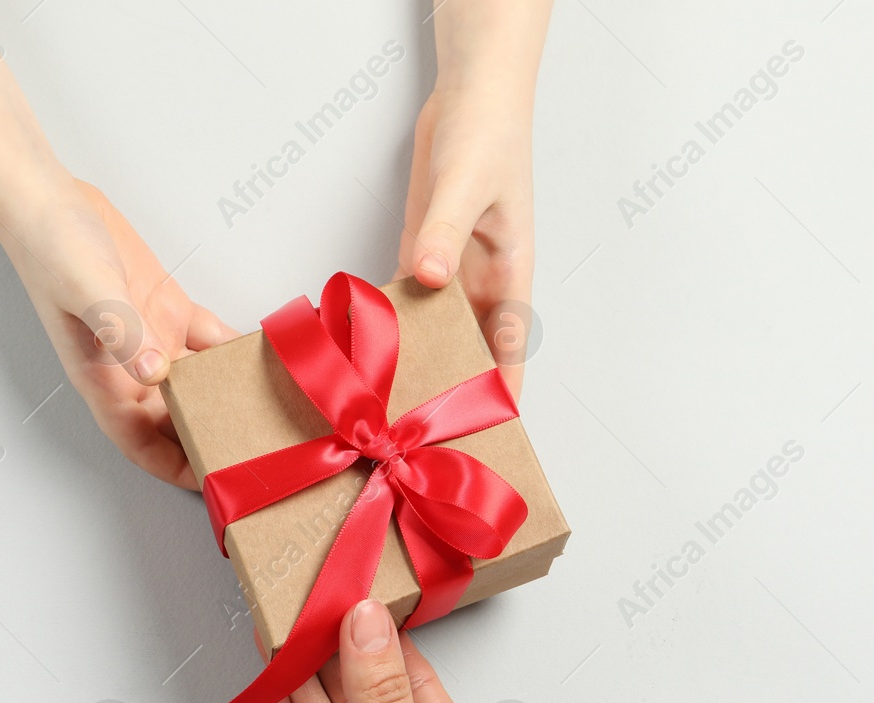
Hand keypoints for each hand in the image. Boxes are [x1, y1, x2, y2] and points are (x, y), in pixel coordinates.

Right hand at [0, 176, 236, 488]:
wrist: (49, 199)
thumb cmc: (50, 249)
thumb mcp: (87, 291)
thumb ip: (121, 331)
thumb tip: (152, 372)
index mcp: (102, 377)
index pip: (138, 440)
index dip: (172, 467)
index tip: (212, 485)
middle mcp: (130, 367)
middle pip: (176, 420)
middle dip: (210, 438)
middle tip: (259, 449)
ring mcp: (152, 338)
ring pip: (198, 384)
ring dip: (229, 397)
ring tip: (271, 410)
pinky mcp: (167, 309)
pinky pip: (209, 342)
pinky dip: (234, 350)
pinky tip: (263, 356)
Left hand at [397, 0, 552, 401]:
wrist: (470, 96)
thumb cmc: (487, 136)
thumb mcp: (467, 185)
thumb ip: (445, 233)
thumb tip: (429, 278)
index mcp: (510, 274)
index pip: (510, 347)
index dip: (501, 391)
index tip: (488, 433)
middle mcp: (481, 282)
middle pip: (469, 349)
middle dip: (451, 389)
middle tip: (421, 435)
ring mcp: (450, 270)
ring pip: (435, 331)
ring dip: (416, 361)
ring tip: (387, 406)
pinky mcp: (422, 253)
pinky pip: (406, 301)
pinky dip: (389, 324)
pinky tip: (363, 350)